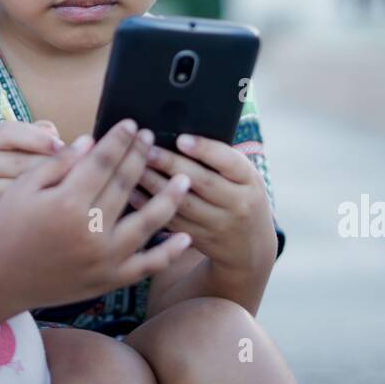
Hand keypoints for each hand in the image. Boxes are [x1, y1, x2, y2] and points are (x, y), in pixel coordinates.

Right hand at [0, 119, 195, 311]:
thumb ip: (60, 163)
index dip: (119, 140)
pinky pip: (146, 266)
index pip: (103, 162)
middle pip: (125, 185)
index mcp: (67, 203)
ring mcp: (102, 258)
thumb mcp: (24, 187)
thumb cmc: (8, 227)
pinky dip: (169, 253)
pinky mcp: (108, 280)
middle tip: (151, 138)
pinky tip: (185, 237)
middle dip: (140, 157)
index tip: (131, 124)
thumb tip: (92, 141)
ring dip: (168, 198)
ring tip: (184, 178)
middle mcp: (89, 230)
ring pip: (147, 223)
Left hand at [130, 134, 276, 277]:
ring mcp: (219, 224)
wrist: (250, 246)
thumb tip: (180, 137)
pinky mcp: (200, 239)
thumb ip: (221, 160)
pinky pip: (172, 221)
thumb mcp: (245, 177)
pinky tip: (134, 191)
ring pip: (182, 203)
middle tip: (147, 149)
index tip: (181, 139)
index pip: (229, 162)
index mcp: (249, 181)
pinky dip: (151, 206)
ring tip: (135, 167)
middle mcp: (238, 203)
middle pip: (201, 181)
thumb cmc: (241, 196)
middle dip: (171, 164)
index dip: (205, 150)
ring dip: (156, 184)